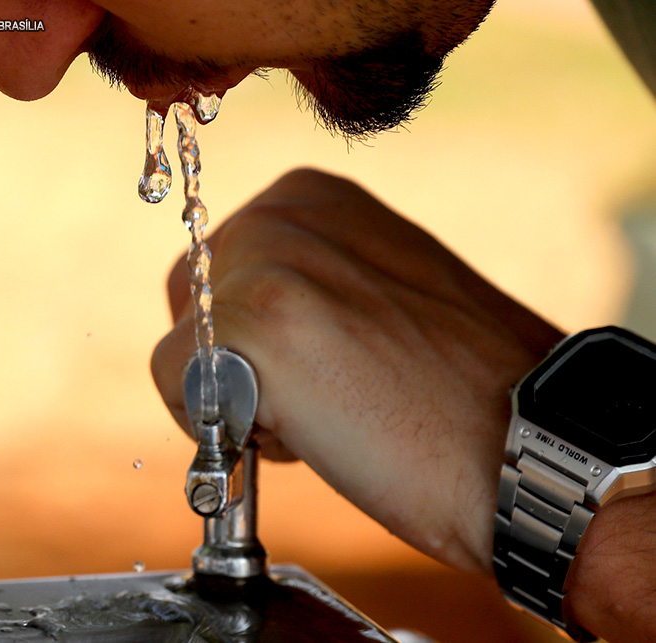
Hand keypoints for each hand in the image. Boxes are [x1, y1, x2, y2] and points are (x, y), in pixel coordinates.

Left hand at [152, 168, 562, 573]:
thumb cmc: (460, 382)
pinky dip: (215, 429)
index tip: (318, 368)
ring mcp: (263, 262)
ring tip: (323, 417)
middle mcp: (280, 211)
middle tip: (317, 401)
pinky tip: (302, 434)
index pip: (221, 268)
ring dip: (233, 400)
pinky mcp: (249, 326)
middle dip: (232, 363)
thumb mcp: (378, 288)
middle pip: (189, 303)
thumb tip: (244, 312)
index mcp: (311, 196)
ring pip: (182, 348)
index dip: (255, 336)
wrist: (526, 439)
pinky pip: (175, 388)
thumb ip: (308, 279)